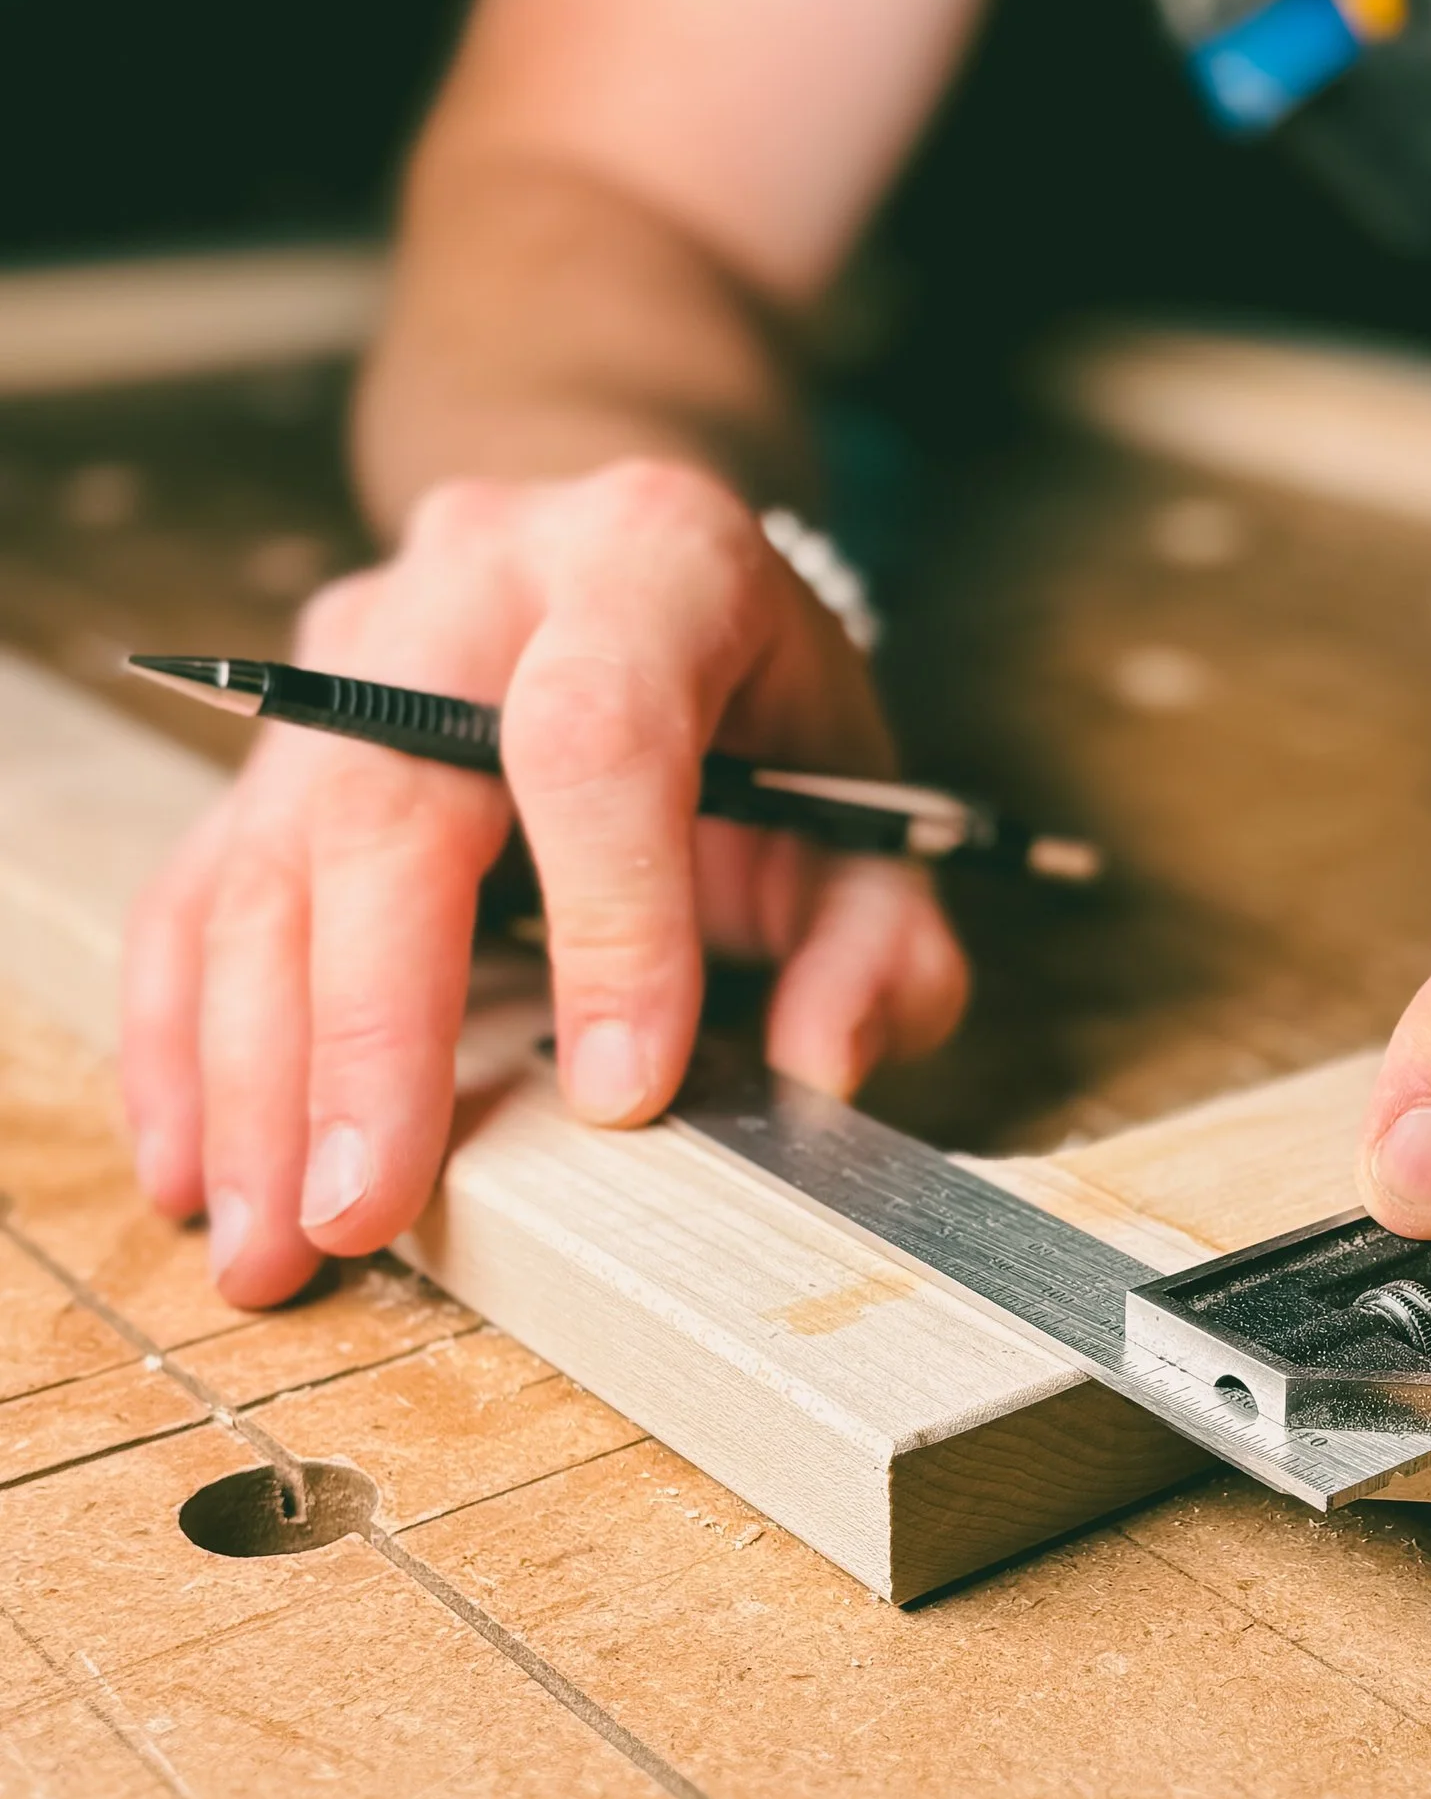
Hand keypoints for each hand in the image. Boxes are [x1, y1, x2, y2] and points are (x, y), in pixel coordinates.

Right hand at [123, 459, 966, 1306]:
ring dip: (252, 1070)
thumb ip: (877, 941)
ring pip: (263, 860)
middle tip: (360, 1213)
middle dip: (370, 1032)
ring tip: (268, 1238)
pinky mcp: (269, 740)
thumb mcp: (870, 811)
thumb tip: (819, 1067)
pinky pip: (197, 889)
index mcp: (649, 561)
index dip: (611, 921)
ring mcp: (343, 652)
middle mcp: (472, 580)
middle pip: (383, 804)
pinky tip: (196, 1168)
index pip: (598, 735)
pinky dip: (185, 1040)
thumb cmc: (767, 715)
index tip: (619, 1097)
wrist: (648, 574)